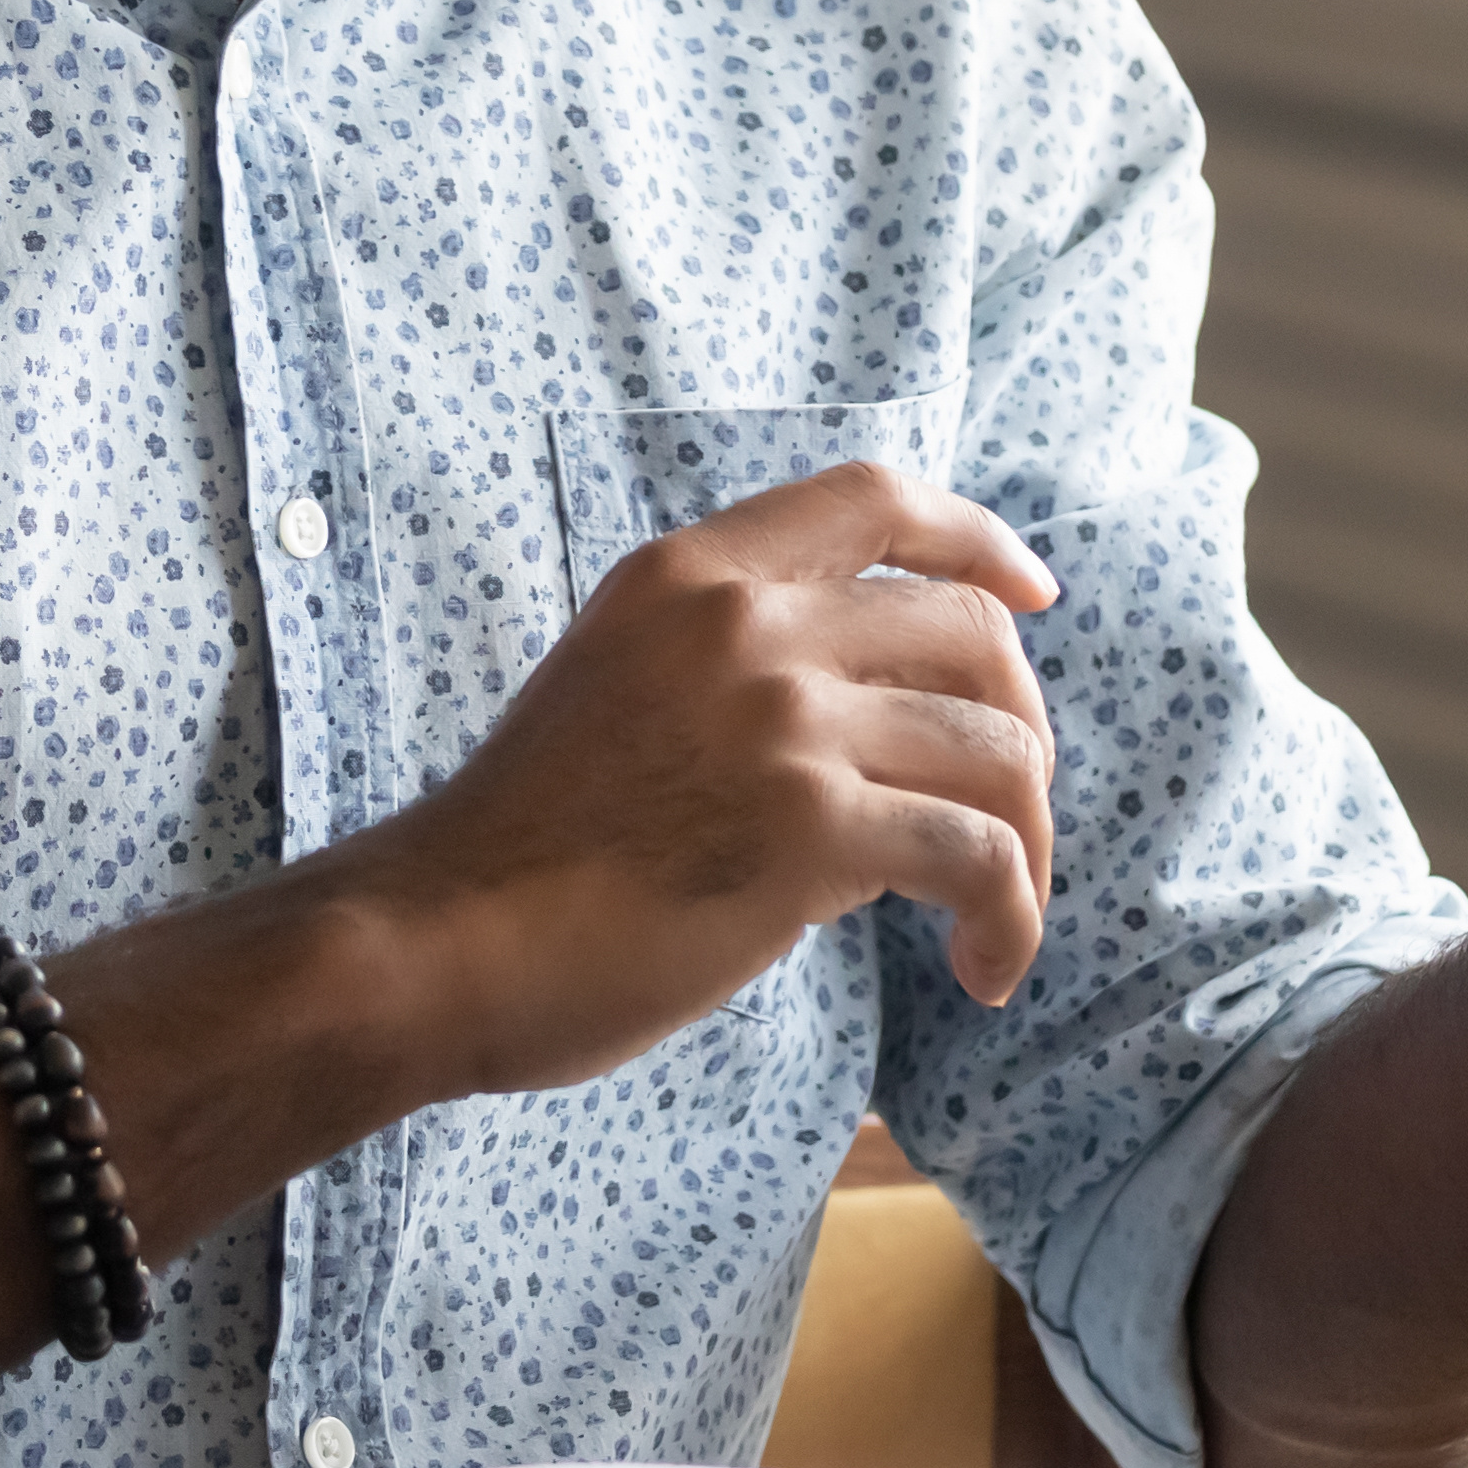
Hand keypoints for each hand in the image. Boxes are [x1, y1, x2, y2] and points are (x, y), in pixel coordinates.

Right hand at [341, 462, 1065, 1089]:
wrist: (433, 941)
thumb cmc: (521, 849)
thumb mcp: (619, 686)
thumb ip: (730, 668)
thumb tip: (875, 723)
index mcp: (693, 573)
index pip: (876, 499)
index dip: (978, 540)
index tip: (1033, 596)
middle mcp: (746, 622)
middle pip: (972, 634)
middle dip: (1024, 729)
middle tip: (1010, 820)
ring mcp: (782, 718)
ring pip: (999, 751)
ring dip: (1029, 846)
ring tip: (1000, 921)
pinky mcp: (809, 827)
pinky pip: (979, 855)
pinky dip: (1010, 916)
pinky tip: (983, 968)